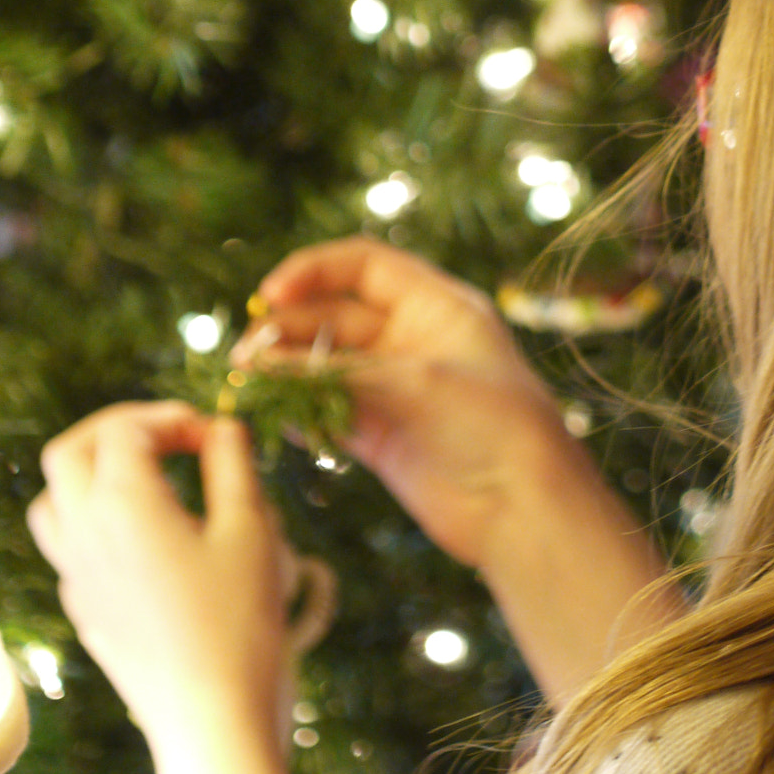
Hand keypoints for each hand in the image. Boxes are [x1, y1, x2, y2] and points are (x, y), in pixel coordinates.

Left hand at [27, 404, 288, 753]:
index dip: (172, 418)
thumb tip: (220, 428)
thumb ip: (231, 464)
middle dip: (117, 429)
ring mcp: (74, 576)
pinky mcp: (83, 611)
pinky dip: (96, 521)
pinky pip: (68, 547)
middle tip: (169, 436)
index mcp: (121, 503)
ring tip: (145, 479)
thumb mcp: (250, 528)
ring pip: (52, 501)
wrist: (211, 719)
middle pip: (68, 452)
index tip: (215, 437)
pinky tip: (148, 539)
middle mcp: (82, 534)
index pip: (125, 429)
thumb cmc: (240, 620)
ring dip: (91, 474)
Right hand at [234, 238, 570, 570]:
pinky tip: (275, 416)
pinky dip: (300, 411)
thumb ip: (338, 372)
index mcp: (436, 306)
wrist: (524, 507)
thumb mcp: (416, 382)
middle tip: (250, 354)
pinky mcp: (383, 436)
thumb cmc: (492, 424)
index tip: (270, 293)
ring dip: (287, 371)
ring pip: (326, 366)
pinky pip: (329, 412)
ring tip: (250, 382)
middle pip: (335, 315)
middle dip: (289, 329)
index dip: (314, 271)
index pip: (364, 266)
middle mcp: (413, 340)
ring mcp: (396, 389)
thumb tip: (263, 364)